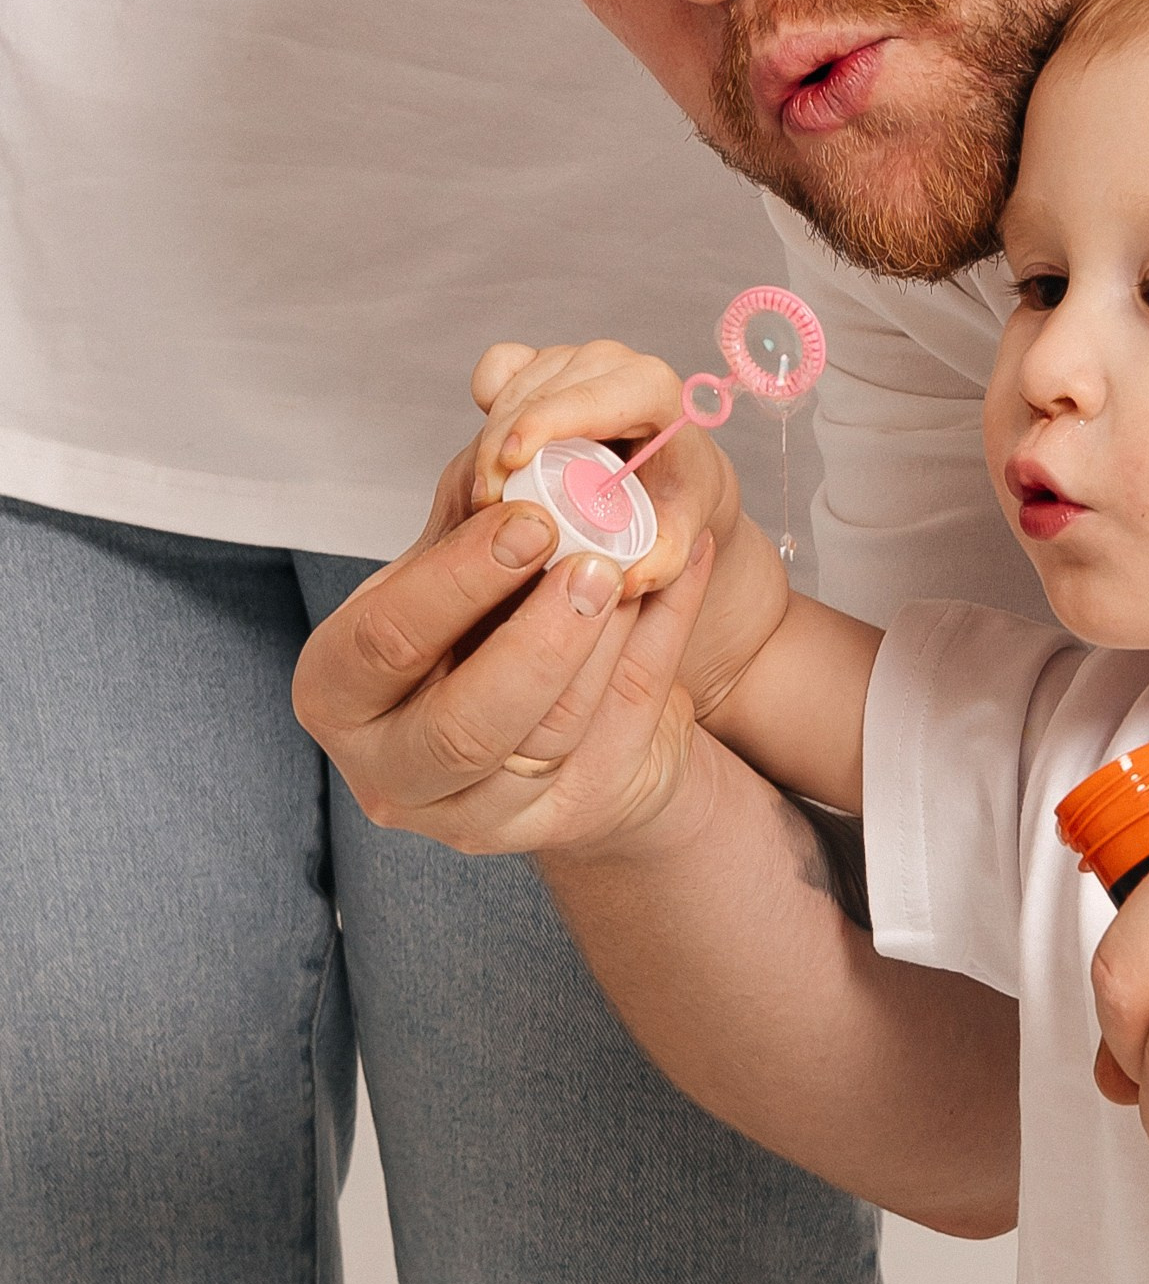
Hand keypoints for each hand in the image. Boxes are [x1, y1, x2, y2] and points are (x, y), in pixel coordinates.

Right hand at [294, 496, 722, 862]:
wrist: (536, 717)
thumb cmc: (475, 629)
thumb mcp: (450, 575)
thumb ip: (468, 521)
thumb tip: (510, 458)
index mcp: (337, 692)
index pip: (385, 641)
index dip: (458, 580)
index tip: (530, 520)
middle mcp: (391, 771)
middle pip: (465, 725)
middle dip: (539, 638)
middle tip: (595, 562)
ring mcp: (474, 817)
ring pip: (550, 738)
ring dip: (605, 642)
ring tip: (638, 564)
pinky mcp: (558, 824)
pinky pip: (619, 738)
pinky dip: (654, 652)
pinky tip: (677, 584)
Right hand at [465, 337, 791, 715]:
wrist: (673, 469)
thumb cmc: (677, 497)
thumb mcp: (679, 537)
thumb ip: (662, 564)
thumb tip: (623, 582)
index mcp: (651, 388)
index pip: (590, 397)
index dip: (544, 423)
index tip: (509, 464)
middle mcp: (613, 361)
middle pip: (538, 395)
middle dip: (501, 449)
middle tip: (488, 509)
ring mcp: (575, 356)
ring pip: (512, 389)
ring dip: (489, 441)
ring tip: (491, 498)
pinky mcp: (544, 360)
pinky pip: (499, 368)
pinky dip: (488, 403)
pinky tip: (498, 449)